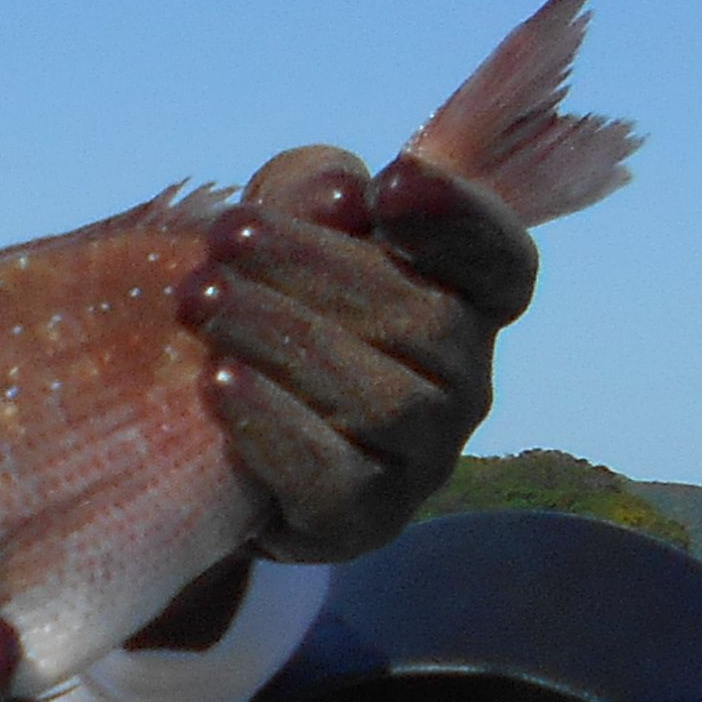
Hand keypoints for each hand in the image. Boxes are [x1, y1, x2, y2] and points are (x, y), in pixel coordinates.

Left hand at [181, 143, 542, 562]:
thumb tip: (343, 192)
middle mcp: (463, 382)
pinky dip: (274, 425)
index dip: (459, 220)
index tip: (389, 182)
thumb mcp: (284, 230)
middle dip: (317, 266)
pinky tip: (218, 381)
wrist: (205, 448)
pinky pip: (334, 479)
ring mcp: (421, 458)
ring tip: (201, 301)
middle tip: (226, 234)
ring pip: (385, 400)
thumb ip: (315, 191)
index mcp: (465, 303)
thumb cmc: (266, 311)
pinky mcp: (362, 520)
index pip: (500, 260)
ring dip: (284, 339)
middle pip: (427, 320)